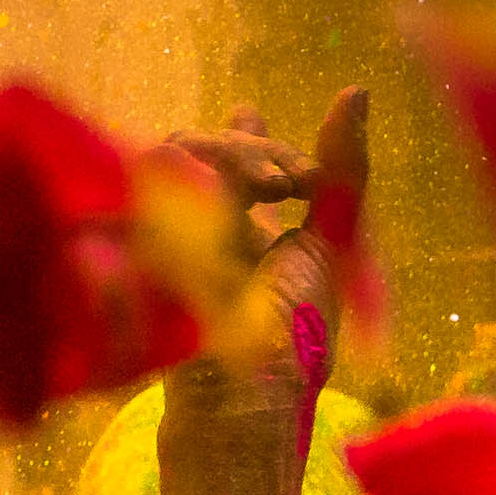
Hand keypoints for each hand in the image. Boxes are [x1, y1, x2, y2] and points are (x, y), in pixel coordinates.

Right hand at [151, 87, 370, 400]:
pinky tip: (256, 192)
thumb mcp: (335, 245)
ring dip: (233, 155)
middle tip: (289, 182)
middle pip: (196, 152)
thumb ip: (343, 171)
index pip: (219, 161)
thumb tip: (355, 90)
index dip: (243, 139)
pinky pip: (161, 179)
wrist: (245, 404)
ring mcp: (163, 235)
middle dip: (247, 149)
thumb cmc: (294, 342)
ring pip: (176, 157)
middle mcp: (194, 228)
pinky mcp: (140, 243)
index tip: (292, 166)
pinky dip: (215, 172)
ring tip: (277, 186)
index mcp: (236, 233)